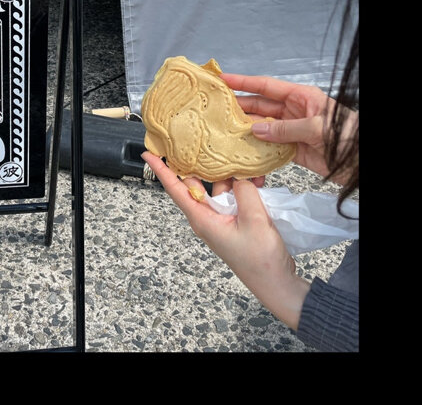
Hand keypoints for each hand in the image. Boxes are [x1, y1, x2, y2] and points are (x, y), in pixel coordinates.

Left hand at [141, 151, 309, 329]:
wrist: (277, 283)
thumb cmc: (260, 259)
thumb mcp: (254, 219)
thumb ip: (244, 191)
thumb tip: (239, 174)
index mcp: (202, 218)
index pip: (175, 189)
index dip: (161, 170)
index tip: (148, 153)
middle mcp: (207, 216)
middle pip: (196, 183)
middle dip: (201, 163)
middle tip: (204, 142)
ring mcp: (222, 218)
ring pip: (220, 187)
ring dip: (231, 175)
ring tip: (244, 159)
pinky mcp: (236, 220)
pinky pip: (235, 197)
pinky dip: (244, 186)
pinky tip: (257, 177)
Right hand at [220, 73, 342, 180]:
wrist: (363, 164)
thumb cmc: (350, 136)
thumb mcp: (319, 127)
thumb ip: (286, 128)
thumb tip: (257, 130)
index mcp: (301, 97)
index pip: (266, 86)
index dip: (244, 82)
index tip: (224, 79)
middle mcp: (294, 112)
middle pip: (260, 107)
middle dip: (239, 107)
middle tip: (217, 109)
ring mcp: (292, 131)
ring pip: (262, 128)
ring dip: (245, 130)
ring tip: (224, 131)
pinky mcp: (294, 151)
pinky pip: (270, 148)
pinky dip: (256, 150)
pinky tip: (243, 151)